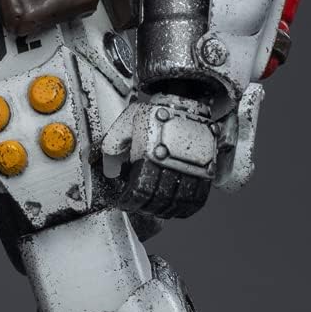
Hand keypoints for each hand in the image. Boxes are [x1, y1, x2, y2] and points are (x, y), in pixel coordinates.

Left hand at [107, 92, 219, 220]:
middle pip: (159, 199)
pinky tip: (180, 209)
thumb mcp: (128, 121)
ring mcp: (190, 166)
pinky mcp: (205, 168)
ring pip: (179, 201)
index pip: (140, 190)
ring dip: (166, 210)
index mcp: (150, 152)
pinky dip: (188, 207)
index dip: (131, 201)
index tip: (125, 202)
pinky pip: (198, 196)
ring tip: (158, 210)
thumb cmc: (156, 111)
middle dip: (147, 208)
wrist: (184, 101)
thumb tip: (105, 156)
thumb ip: (115, 140)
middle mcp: (172, 162)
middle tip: (140, 208)